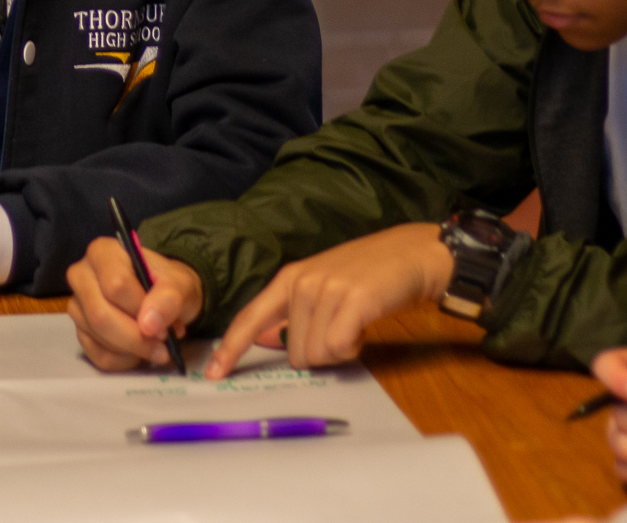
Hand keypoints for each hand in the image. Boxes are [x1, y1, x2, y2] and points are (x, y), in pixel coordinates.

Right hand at [66, 236, 203, 371]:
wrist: (163, 298)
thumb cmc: (168, 285)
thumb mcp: (180, 285)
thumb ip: (169, 298)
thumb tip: (149, 325)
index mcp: (102, 252)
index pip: (115, 285)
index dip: (141, 310)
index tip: (165, 327)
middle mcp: (81, 275)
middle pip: (100, 315)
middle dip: (135, 338)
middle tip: (163, 347)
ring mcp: (77, 305)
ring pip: (98, 337)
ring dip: (132, 350)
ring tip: (155, 345)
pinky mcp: (79, 331)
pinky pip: (98, 355)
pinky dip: (124, 361)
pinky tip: (139, 352)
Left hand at [204, 223, 452, 376]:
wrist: (413, 253)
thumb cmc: (368, 275)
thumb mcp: (323, 286)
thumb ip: (295, 313)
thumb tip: (268, 342)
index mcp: (289, 279)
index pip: (250, 318)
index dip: (231, 348)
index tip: (213, 373)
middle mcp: (301, 282)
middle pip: (294, 352)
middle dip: (320, 354)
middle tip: (343, 331)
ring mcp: (326, 289)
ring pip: (316, 354)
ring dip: (339, 352)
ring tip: (355, 325)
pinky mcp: (353, 300)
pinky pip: (339, 348)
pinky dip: (354, 348)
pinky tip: (364, 327)